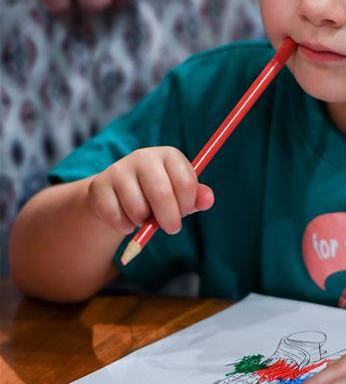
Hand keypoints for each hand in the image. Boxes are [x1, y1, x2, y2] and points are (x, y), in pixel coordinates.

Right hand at [88, 147, 214, 235]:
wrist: (119, 194)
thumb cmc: (158, 193)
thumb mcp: (180, 193)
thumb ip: (197, 197)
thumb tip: (208, 200)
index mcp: (168, 155)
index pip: (185, 183)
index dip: (188, 205)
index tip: (186, 211)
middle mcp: (143, 157)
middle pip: (161, 194)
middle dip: (169, 219)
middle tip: (172, 228)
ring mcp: (119, 169)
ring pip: (137, 208)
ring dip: (143, 222)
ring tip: (145, 217)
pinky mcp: (99, 185)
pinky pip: (115, 216)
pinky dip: (124, 226)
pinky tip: (127, 220)